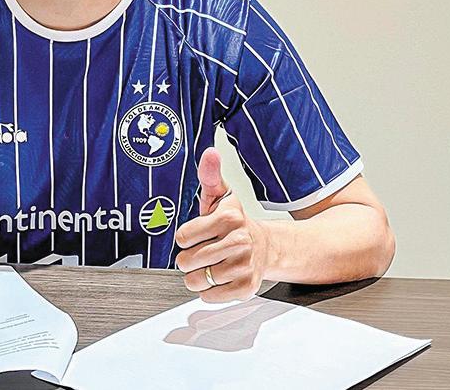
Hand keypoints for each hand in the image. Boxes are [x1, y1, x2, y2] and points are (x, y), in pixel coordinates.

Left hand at [174, 147, 269, 302]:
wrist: (266, 247)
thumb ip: (210, 175)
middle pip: (187, 261)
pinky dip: (208, 291)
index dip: (185, 238)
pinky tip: (218, 279)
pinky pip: (211, 296)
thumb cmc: (235, 223)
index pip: (183, 236)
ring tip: (208, 266)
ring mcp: (244, 265)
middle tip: (201, 252)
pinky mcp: (247, 287)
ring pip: (197, 280)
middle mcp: (239, 241)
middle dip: (188, 259)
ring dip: (196, 276)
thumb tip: (210, 153)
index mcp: (229, 218)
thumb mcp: (221, 196)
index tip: (195, 235)